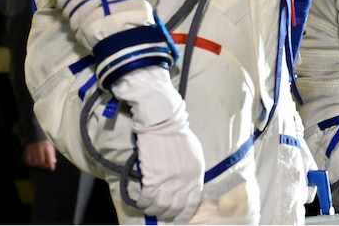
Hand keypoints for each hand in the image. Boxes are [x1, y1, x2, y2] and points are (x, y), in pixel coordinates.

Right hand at [24, 140, 55, 170]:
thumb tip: (53, 162)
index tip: (52, 168)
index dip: (51, 165)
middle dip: (44, 166)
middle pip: (42, 162)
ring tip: (41, 165)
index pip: (49, 159)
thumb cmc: (44, 143)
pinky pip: (29, 162)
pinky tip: (35, 163)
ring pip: (36, 163)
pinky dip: (32, 164)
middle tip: (46, 167)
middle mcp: (40, 150)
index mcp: (47, 148)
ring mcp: (33, 152)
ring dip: (39, 166)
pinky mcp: (27, 153)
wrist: (35, 136)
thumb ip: (52, 155)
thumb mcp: (51, 147)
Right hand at [111, 67, 204, 222]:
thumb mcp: (193, 155)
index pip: (193, 203)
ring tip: (149, 207)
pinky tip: (141, 201)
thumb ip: (191, 173)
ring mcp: (169, 181)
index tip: (177, 220)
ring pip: (160, 206)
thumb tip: (185, 189)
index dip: (184, 214)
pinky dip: (143, 203)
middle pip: (175, 208)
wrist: (163, 122)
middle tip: (160, 213)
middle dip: (167, 214)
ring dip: (153, 210)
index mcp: (197, 174)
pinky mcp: (153, 177)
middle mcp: (185, 181)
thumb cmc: (178, 135)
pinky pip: (147, 199)